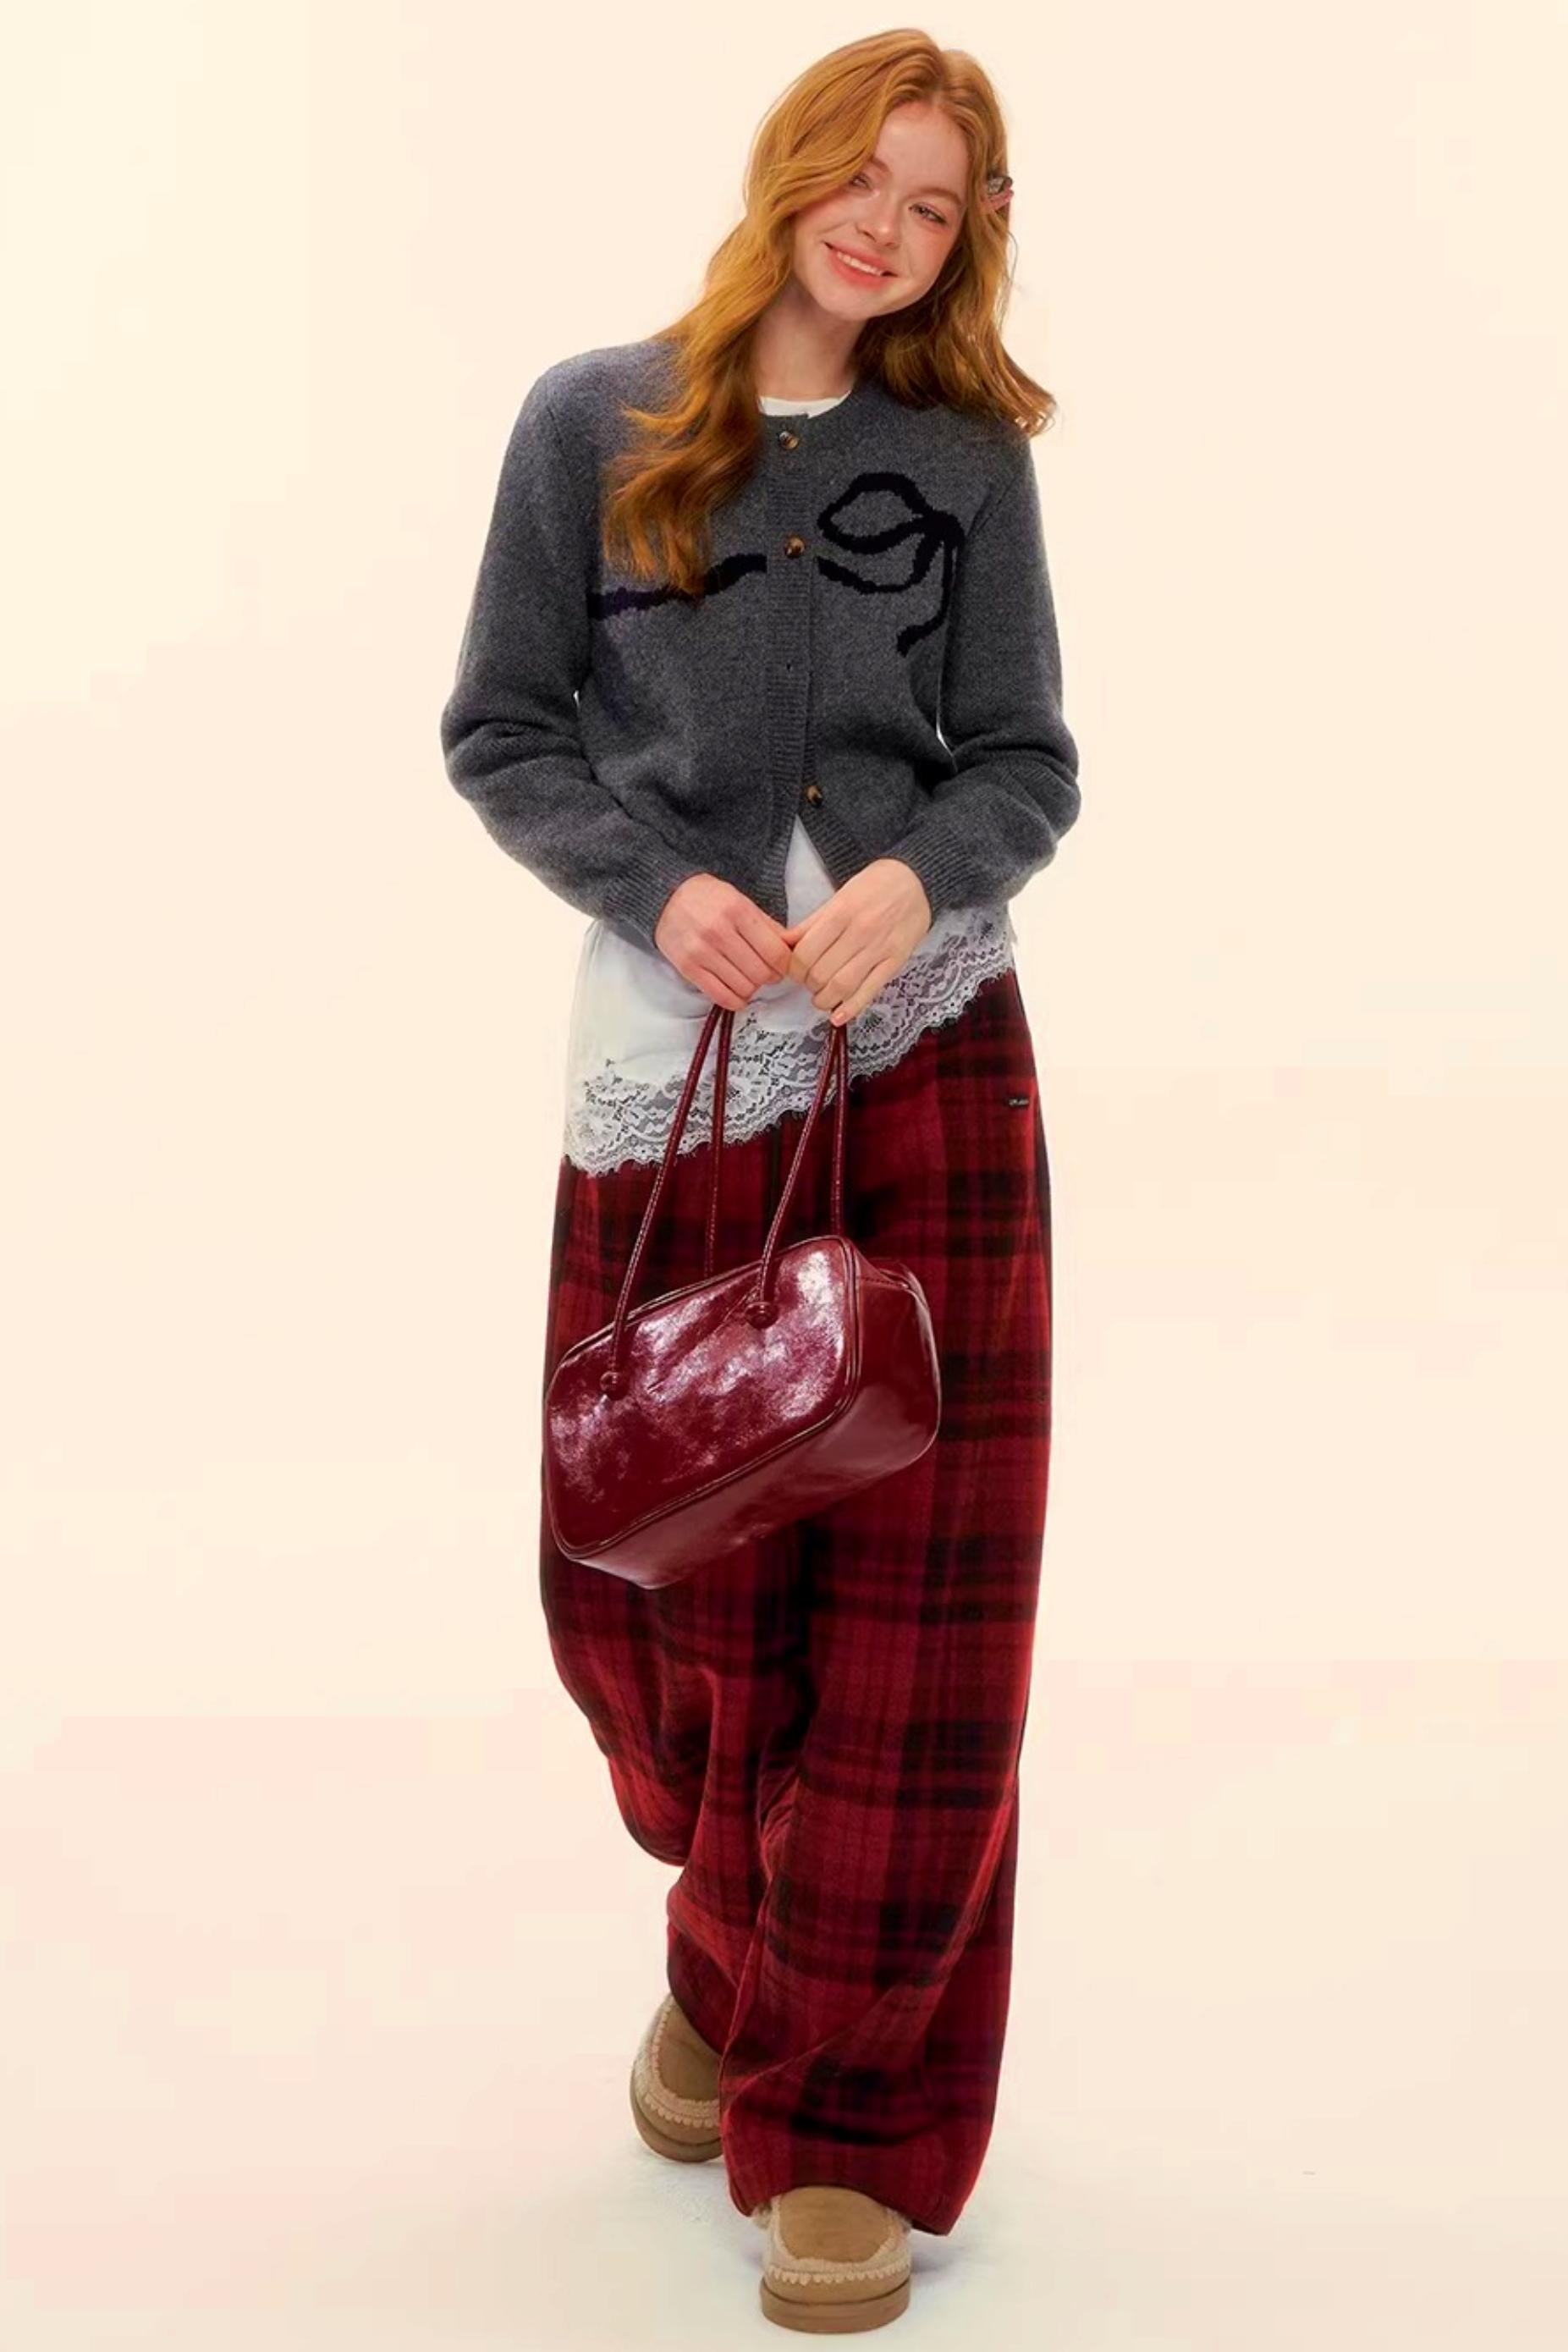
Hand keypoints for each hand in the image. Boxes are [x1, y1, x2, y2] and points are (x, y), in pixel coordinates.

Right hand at [653, 873, 793, 1009]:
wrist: (666, 896)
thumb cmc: (707, 898)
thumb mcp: (741, 900)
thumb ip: (768, 925)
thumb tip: (793, 949)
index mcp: (738, 911)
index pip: (775, 953)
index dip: (785, 965)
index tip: (782, 966)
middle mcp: (719, 931)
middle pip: (761, 973)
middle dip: (769, 977)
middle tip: (766, 972)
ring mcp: (701, 951)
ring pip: (744, 988)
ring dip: (752, 988)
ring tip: (748, 977)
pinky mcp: (688, 968)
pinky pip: (721, 996)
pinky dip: (736, 1000)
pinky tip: (737, 992)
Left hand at [780, 859, 932, 1024]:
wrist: (917, 881)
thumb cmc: (875, 886)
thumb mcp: (839, 896)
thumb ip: (811, 923)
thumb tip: (784, 943)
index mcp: (840, 913)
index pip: (805, 953)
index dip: (793, 969)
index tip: (794, 970)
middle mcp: (859, 932)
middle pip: (820, 973)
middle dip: (807, 984)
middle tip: (808, 981)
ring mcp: (879, 950)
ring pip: (842, 986)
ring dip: (824, 999)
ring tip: (820, 997)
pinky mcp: (895, 963)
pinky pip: (870, 991)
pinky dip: (851, 1008)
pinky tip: (837, 1017)